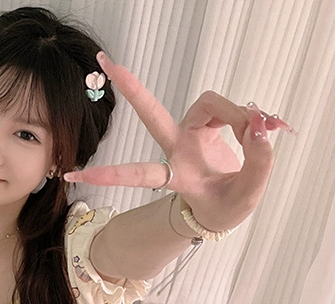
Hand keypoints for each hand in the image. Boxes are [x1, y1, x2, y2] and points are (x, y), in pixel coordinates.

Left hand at [63, 51, 294, 232]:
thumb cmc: (225, 207)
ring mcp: (189, 133)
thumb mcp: (246, 195)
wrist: (225, 208)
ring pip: (210, 104)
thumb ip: (258, 162)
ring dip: (238, 116)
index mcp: (175, 174)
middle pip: (151, 112)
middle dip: (130, 86)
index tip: (73, 176)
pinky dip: (247, 118)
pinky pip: (227, 109)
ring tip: (260, 134)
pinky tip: (264, 130)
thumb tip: (261, 127)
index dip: (107, 175)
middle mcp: (176, 148)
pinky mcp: (205, 124)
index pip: (137, 173)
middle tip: (104, 61)